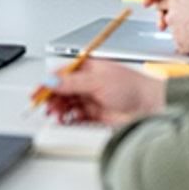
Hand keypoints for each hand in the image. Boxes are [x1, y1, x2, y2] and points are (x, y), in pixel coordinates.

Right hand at [43, 58, 165, 126]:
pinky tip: (68, 121)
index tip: (37, 93)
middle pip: (61, 91)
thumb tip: (51, 82)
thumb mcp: (97, 80)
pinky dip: (69, 120)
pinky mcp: (94, 115)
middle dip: (52, 98)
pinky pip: (75, 117)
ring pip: (66, 104)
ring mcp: (90, 99)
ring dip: (60, 110)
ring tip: (58, 115)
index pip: (60, 75)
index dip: (47, 84)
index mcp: (87, 68)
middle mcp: (87, 83)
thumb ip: (71, 83)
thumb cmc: (132, 87)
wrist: (151, 107)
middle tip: (47, 107)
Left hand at [151, 0, 188, 55]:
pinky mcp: (181, 47)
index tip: (165, 5)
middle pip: (170, 17)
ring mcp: (176, 33)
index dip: (166, 3)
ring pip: (178, 31)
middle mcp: (172, 17)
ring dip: (186, 30)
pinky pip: (184, 44)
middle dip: (178, 18)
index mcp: (175, 2)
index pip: (163, 1)